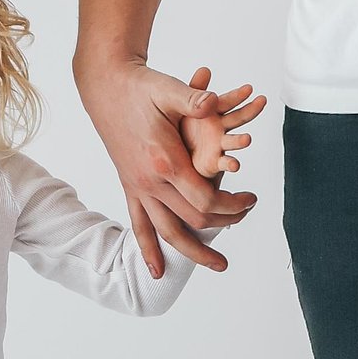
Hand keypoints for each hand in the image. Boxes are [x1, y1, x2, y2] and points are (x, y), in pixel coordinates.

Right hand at [78, 51, 261, 276]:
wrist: (105, 87)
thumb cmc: (140, 87)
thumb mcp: (168, 89)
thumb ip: (193, 98)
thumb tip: (214, 103)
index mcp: (164, 160)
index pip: (205, 200)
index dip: (232, 206)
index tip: (251, 200)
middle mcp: (149, 180)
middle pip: (192, 220)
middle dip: (224, 224)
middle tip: (246, 217)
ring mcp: (137, 186)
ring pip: (167, 231)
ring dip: (193, 252)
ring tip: (218, 264)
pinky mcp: (130, 185)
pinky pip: (139, 224)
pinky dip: (149, 249)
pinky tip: (157, 271)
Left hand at [178, 65, 265, 183]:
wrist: (170, 152)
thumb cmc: (179, 124)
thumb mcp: (181, 102)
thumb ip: (194, 89)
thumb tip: (206, 69)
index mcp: (212, 111)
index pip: (227, 100)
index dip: (237, 94)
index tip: (249, 88)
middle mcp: (219, 127)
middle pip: (237, 118)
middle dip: (250, 110)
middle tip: (261, 101)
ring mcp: (218, 145)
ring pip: (232, 141)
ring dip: (240, 140)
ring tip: (246, 139)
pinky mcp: (213, 162)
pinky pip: (223, 163)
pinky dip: (230, 164)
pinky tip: (234, 164)